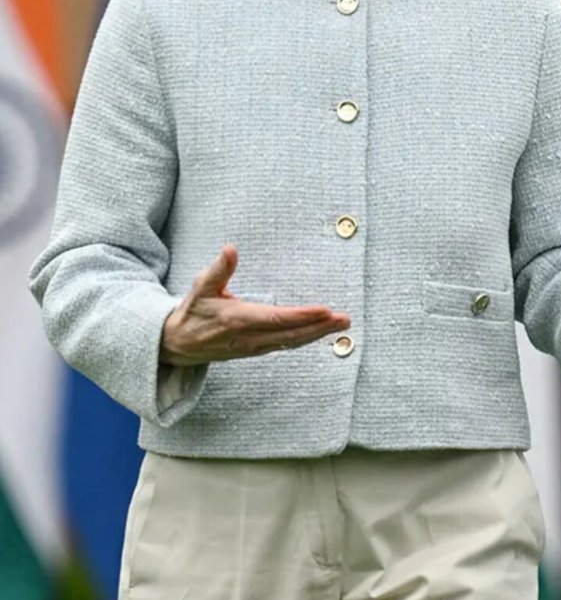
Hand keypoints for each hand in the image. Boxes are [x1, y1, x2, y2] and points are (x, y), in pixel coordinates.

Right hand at [159, 245, 350, 365]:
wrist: (176, 345)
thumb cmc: (191, 312)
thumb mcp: (200, 288)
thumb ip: (218, 270)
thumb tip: (230, 249)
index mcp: (236, 320)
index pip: (276, 319)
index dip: (302, 316)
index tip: (324, 310)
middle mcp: (248, 337)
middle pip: (290, 335)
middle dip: (319, 327)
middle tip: (345, 320)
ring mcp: (253, 347)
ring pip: (291, 342)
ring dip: (317, 334)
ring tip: (341, 325)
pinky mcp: (255, 350)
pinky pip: (285, 345)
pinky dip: (305, 340)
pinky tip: (321, 333)